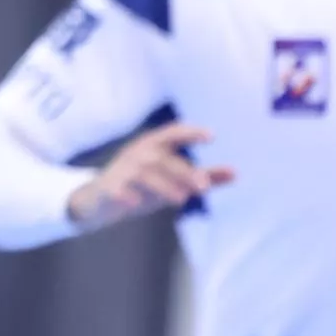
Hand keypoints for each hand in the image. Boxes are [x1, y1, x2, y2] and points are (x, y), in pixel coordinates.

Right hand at [66, 121, 230, 230]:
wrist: (98, 200)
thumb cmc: (142, 185)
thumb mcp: (173, 179)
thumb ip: (204, 175)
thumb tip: (236, 173)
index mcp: (154, 146)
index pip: (173, 133)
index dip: (190, 132)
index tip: (212, 137)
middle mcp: (139, 153)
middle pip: (162, 158)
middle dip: (183, 171)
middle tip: (203, 186)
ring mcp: (123, 170)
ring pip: (143, 174)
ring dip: (162, 184)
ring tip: (181, 199)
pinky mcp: (110, 188)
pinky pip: (118, 188)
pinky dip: (126, 194)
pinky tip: (137, 203)